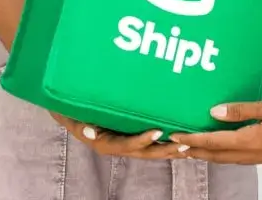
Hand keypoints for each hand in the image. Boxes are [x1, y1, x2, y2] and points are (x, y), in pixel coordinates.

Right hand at [51, 112, 187, 159]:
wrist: (71, 109)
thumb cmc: (73, 110)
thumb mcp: (72, 116)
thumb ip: (81, 124)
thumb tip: (89, 132)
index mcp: (104, 142)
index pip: (126, 144)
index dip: (142, 140)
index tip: (158, 132)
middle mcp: (118, 145)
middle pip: (144, 151)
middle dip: (164, 149)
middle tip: (184, 144)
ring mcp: (127, 142)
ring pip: (151, 149)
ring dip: (170, 148)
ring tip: (189, 145)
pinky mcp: (132, 135)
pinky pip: (151, 142)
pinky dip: (166, 142)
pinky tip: (182, 139)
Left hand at [169, 98, 261, 164]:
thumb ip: (241, 110)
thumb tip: (215, 112)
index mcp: (251, 140)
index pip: (215, 143)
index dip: (194, 141)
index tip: (177, 139)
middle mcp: (253, 154)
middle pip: (218, 156)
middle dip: (197, 152)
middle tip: (179, 148)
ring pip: (229, 160)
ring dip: (211, 155)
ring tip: (197, 149)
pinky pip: (242, 159)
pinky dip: (227, 155)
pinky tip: (228, 149)